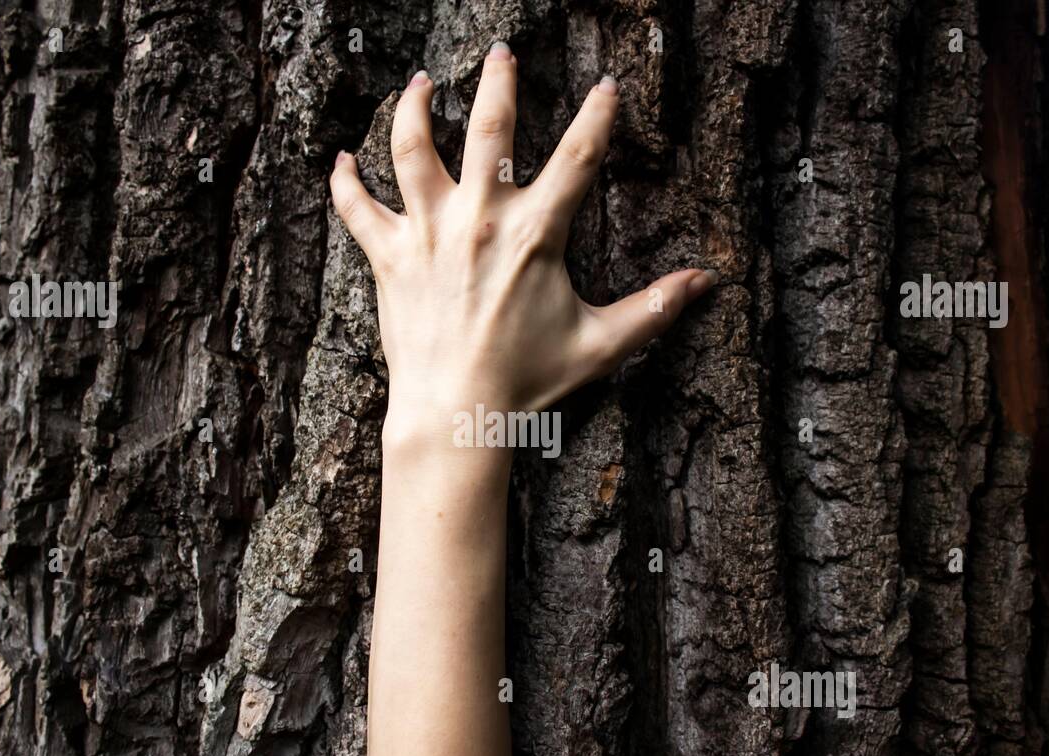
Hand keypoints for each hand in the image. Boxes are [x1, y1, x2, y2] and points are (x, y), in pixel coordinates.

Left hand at [328, 41, 717, 448]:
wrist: (455, 411)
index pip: (578, 157)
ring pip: (412, 148)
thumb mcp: (601, 344)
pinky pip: (357, 207)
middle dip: (497, 80)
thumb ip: (655, 309)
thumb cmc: (527, 380)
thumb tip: (707, 282)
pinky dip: (344, 181)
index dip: (597, 116)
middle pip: (488, 126)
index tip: (606, 85)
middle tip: (500, 52)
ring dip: (413, 107)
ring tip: (419, 82)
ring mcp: (429, 232)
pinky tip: (341, 159)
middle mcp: (480, 218)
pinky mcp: (390, 256)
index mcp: (535, 233)